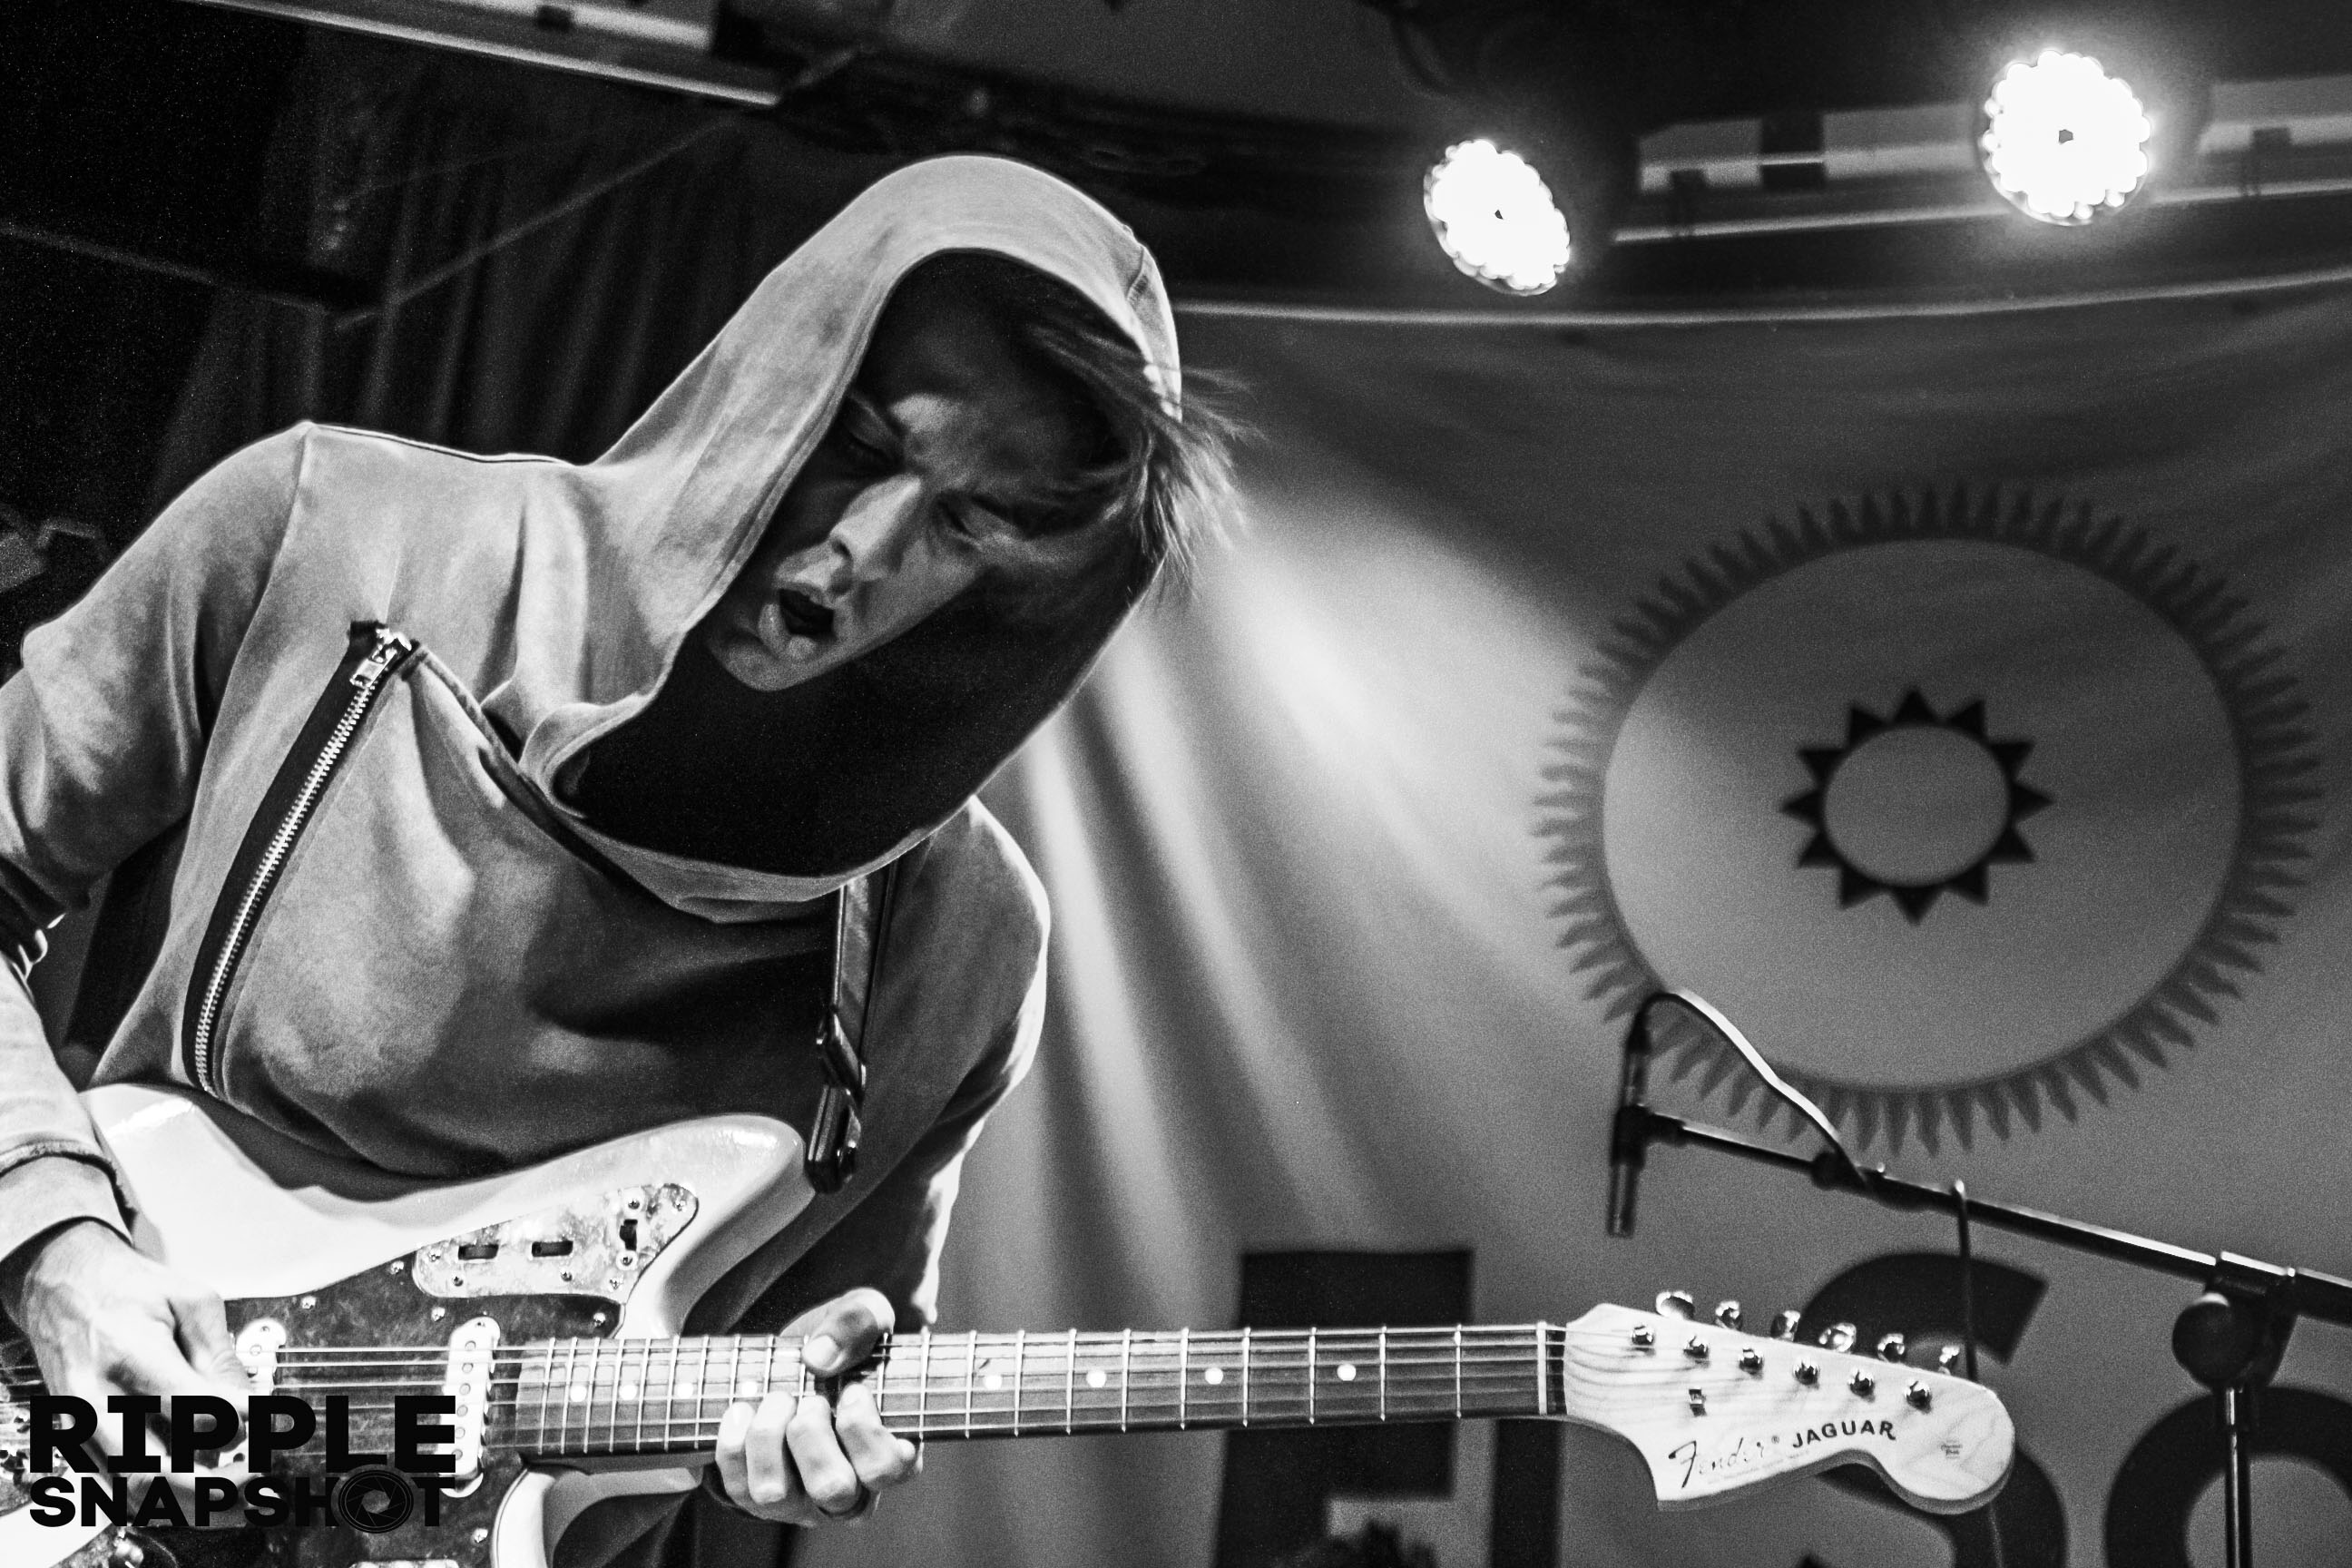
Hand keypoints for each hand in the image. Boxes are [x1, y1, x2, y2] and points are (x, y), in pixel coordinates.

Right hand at [4, 1220, 252, 1506]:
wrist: (61, 1285)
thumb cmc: (125, 1289)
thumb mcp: (189, 1299)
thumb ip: (220, 1354)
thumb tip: (250, 1403)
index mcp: (131, 1352)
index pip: (194, 1408)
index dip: (240, 1420)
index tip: (267, 1419)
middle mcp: (96, 1395)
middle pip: (155, 1467)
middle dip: (212, 1480)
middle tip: (251, 1469)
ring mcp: (78, 1424)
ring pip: (131, 1489)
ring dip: (186, 1498)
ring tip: (229, 1485)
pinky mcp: (73, 1439)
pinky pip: (113, 1486)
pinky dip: (155, 1496)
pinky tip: (190, 1485)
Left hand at [712, 1287, 920, 1525]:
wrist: (796, 1360)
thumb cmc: (844, 1343)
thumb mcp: (863, 1313)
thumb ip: (857, 1322)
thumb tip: (819, 1357)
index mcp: (890, 1453)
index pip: (885, 1469)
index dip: (864, 1430)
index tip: (852, 1389)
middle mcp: (849, 1489)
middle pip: (832, 1490)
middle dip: (811, 1434)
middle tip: (810, 1398)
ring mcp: (801, 1500)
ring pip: (776, 1495)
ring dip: (767, 1439)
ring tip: (775, 1400)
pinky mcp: (758, 1498)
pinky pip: (738, 1488)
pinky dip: (734, 1444)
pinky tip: (743, 1409)